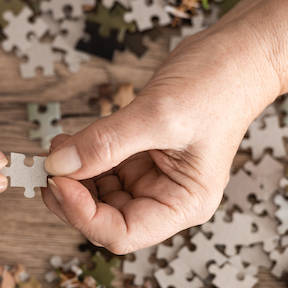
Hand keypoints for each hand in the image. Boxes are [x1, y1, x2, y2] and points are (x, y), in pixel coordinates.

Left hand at [42, 0, 287, 254]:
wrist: (238, 54)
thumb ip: (105, 143)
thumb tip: (58, 165)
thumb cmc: (219, 85)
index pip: (123, 233)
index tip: (58, 182)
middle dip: (73, 196)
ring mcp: (151, 178)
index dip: (84, 215)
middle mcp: (166, 197)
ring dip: (73, 176)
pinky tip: (69, 142)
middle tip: (49, 167)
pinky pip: (101, 169)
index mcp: (183, 203)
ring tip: (60, 148)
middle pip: (105, 217)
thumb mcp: (159, 114)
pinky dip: (81, 159)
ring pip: (98, 194)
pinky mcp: (140, 157)